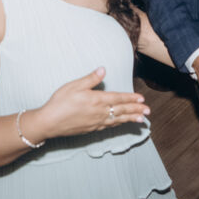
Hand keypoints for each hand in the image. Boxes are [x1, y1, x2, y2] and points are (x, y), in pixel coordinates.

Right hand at [31, 67, 148, 138]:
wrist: (49, 122)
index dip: (131, 98)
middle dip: (136, 110)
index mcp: (97, 100)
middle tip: (148, 111)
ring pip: (117, 120)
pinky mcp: (91, 129)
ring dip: (130, 119)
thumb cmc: (60, 102)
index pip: (118, 98)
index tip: (142, 99)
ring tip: (141, 120)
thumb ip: (91, 78)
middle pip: (121, 110)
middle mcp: (99, 112)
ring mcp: (96, 122)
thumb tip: (103, 69)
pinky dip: (118, 124)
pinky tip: (121, 124)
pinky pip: (109, 126)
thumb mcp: (74, 85)